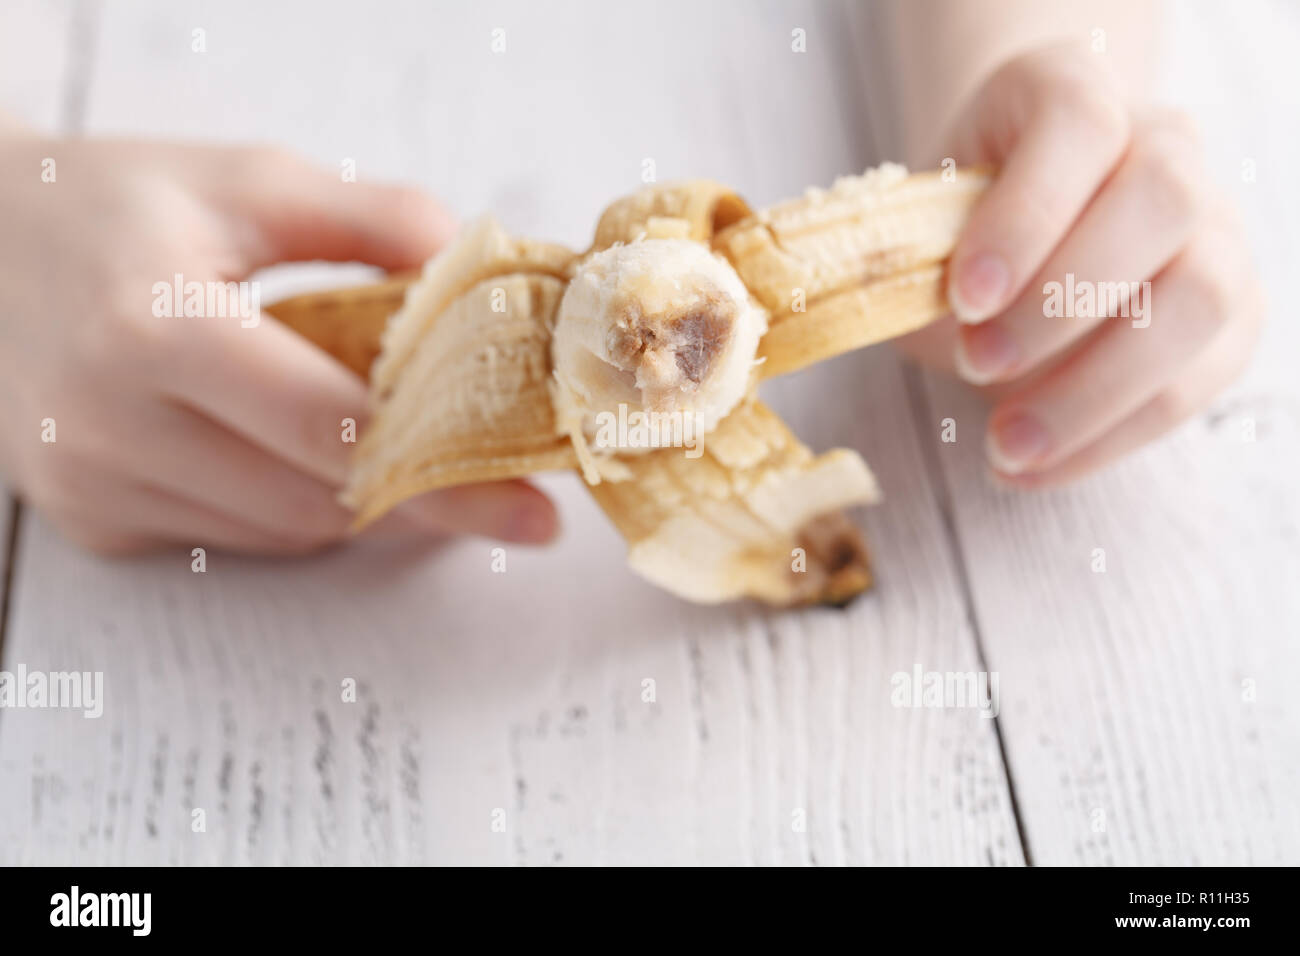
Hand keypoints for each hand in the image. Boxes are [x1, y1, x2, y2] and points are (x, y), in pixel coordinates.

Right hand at [0, 132, 557, 552]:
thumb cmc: (118, 205)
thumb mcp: (246, 180)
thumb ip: (369, 217)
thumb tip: (474, 266)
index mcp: (155, 328)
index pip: (331, 431)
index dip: (445, 471)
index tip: (530, 504)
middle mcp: (111, 425)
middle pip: (317, 501)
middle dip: (423, 500)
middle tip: (506, 495)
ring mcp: (93, 484)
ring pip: (283, 532)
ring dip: (362, 503)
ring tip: (412, 455)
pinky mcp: (92, 519)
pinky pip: (233, 537)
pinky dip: (294, 506)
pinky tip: (313, 458)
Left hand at [902, 42, 1263, 485]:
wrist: (1019, 232)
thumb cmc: (960, 228)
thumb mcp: (917, 230)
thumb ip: (907, 262)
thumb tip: (877, 313)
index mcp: (1074, 92)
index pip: (1080, 127)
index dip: (1026, 215)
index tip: (963, 297)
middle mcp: (1165, 144)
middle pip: (1161, 201)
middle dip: (1061, 304)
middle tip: (974, 364)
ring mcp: (1213, 226)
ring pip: (1202, 298)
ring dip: (1096, 388)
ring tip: (1005, 444)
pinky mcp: (1231, 313)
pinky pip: (1194, 382)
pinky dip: (1109, 438)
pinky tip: (1035, 467)